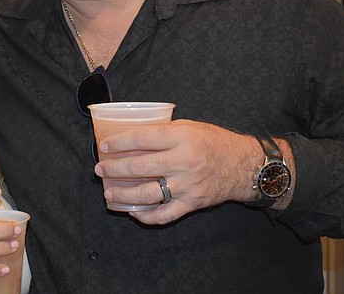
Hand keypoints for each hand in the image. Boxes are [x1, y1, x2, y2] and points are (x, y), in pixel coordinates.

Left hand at [93, 120, 284, 224]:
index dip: (119, 143)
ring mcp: (187, 185)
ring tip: (109, 193)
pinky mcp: (191, 203)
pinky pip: (164, 215)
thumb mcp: (190, 127)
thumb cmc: (214, 142)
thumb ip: (164, 132)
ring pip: (148, 194)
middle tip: (100, 169)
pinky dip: (146, 216)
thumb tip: (133, 136)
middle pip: (140, 167)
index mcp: (182, 138)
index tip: (104, 146)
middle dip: (114, 169)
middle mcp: (184, 161)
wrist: (243, 166)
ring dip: (124, 195)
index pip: (142, 139)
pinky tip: (133, 211)